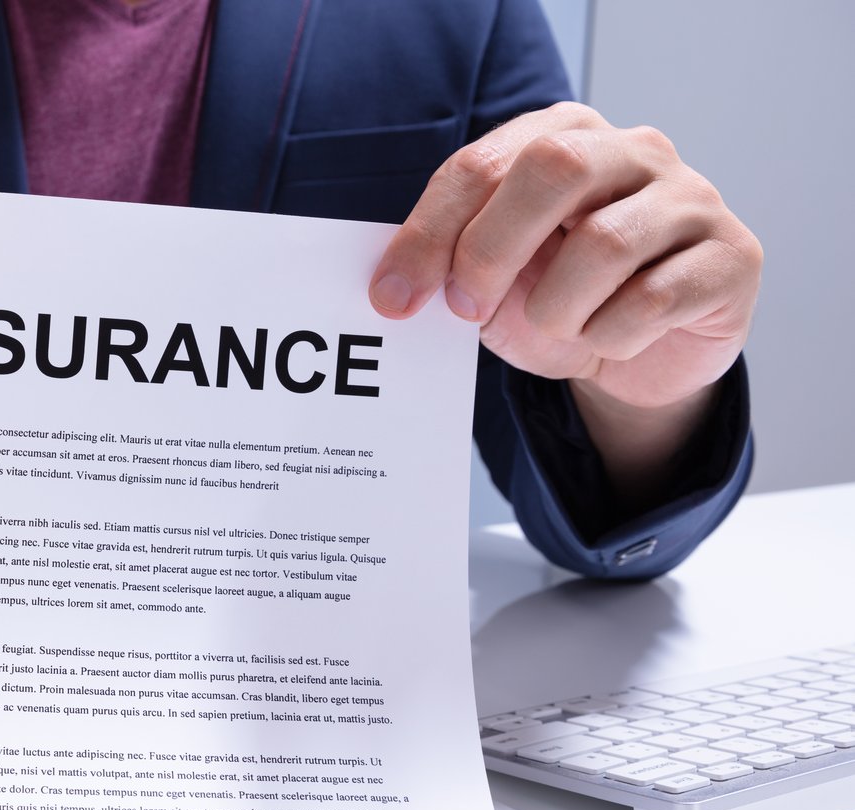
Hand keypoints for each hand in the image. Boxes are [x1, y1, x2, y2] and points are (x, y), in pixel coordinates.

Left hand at [369, 103, 761, 501]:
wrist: (641, 358)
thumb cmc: (562, 303)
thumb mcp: (493, 284)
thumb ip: (449, 266)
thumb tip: (392, 286)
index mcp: (563, 138)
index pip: (483, 164)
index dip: (429, 232)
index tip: (393, 297)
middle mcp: (634, 150)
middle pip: (553, 169)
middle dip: (491, 250)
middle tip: (466, 308)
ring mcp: (691, 198)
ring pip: (605, 243)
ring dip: (557, 309)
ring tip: (558, 327)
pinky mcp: (731, 256)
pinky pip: (653, 299)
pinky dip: (611, 336)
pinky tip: (611, 340)